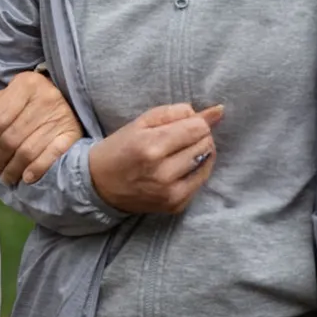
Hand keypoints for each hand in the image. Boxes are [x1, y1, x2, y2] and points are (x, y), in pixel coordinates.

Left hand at [0, 71, 83, 185]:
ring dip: (13, 169)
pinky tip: (27, 177)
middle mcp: (44, 96)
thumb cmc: (27, 103)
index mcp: (24, 84)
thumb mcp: (0, 103)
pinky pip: (50, 157)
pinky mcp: (72, 133)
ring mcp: (61, 115)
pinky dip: (35, 170)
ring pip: (27, 151)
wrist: (68, 101)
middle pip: (10, 138)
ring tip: (8, 175)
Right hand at [88, 102, 223, 214]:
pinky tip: (181, 165)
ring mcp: (171, 192)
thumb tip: (217, 111)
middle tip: (179, 137)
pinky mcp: (176, 205)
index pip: (197, 128)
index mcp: (151, 146)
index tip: (183, 123)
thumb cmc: (120, 147)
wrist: (99, 185)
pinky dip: (197, 169)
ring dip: (199, 151)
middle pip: (205, 143)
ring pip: (207, 161)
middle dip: (197, 135)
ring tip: (180, 150)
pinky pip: (202, 180)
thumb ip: (177, 112)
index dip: (195, 121)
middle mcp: (163, 172)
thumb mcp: (141, 122)